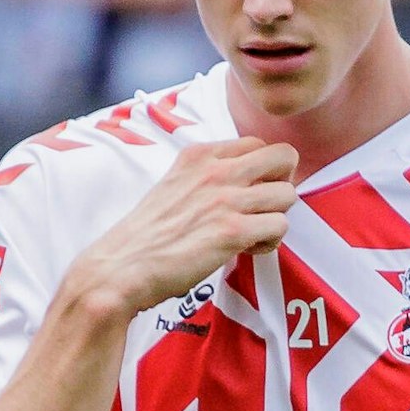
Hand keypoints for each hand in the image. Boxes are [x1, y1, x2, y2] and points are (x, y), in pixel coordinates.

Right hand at [75, 136, 298, 314]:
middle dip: (282, 184)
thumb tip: (240, 185)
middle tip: (264, 208)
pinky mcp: (233, 231)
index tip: (251, 191)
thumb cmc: (146, 236)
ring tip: (253, 235)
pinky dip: (270, 242)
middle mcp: (216, 170)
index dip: (263, 170)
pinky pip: (280, 226)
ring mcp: (226, 199)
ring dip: (276, 218)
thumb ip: (205, 177)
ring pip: (287, 195)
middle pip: (284, 157)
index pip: (256, 143)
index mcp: (199, 155)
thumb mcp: (174, 185)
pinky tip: (248, 250)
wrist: (122, 267)